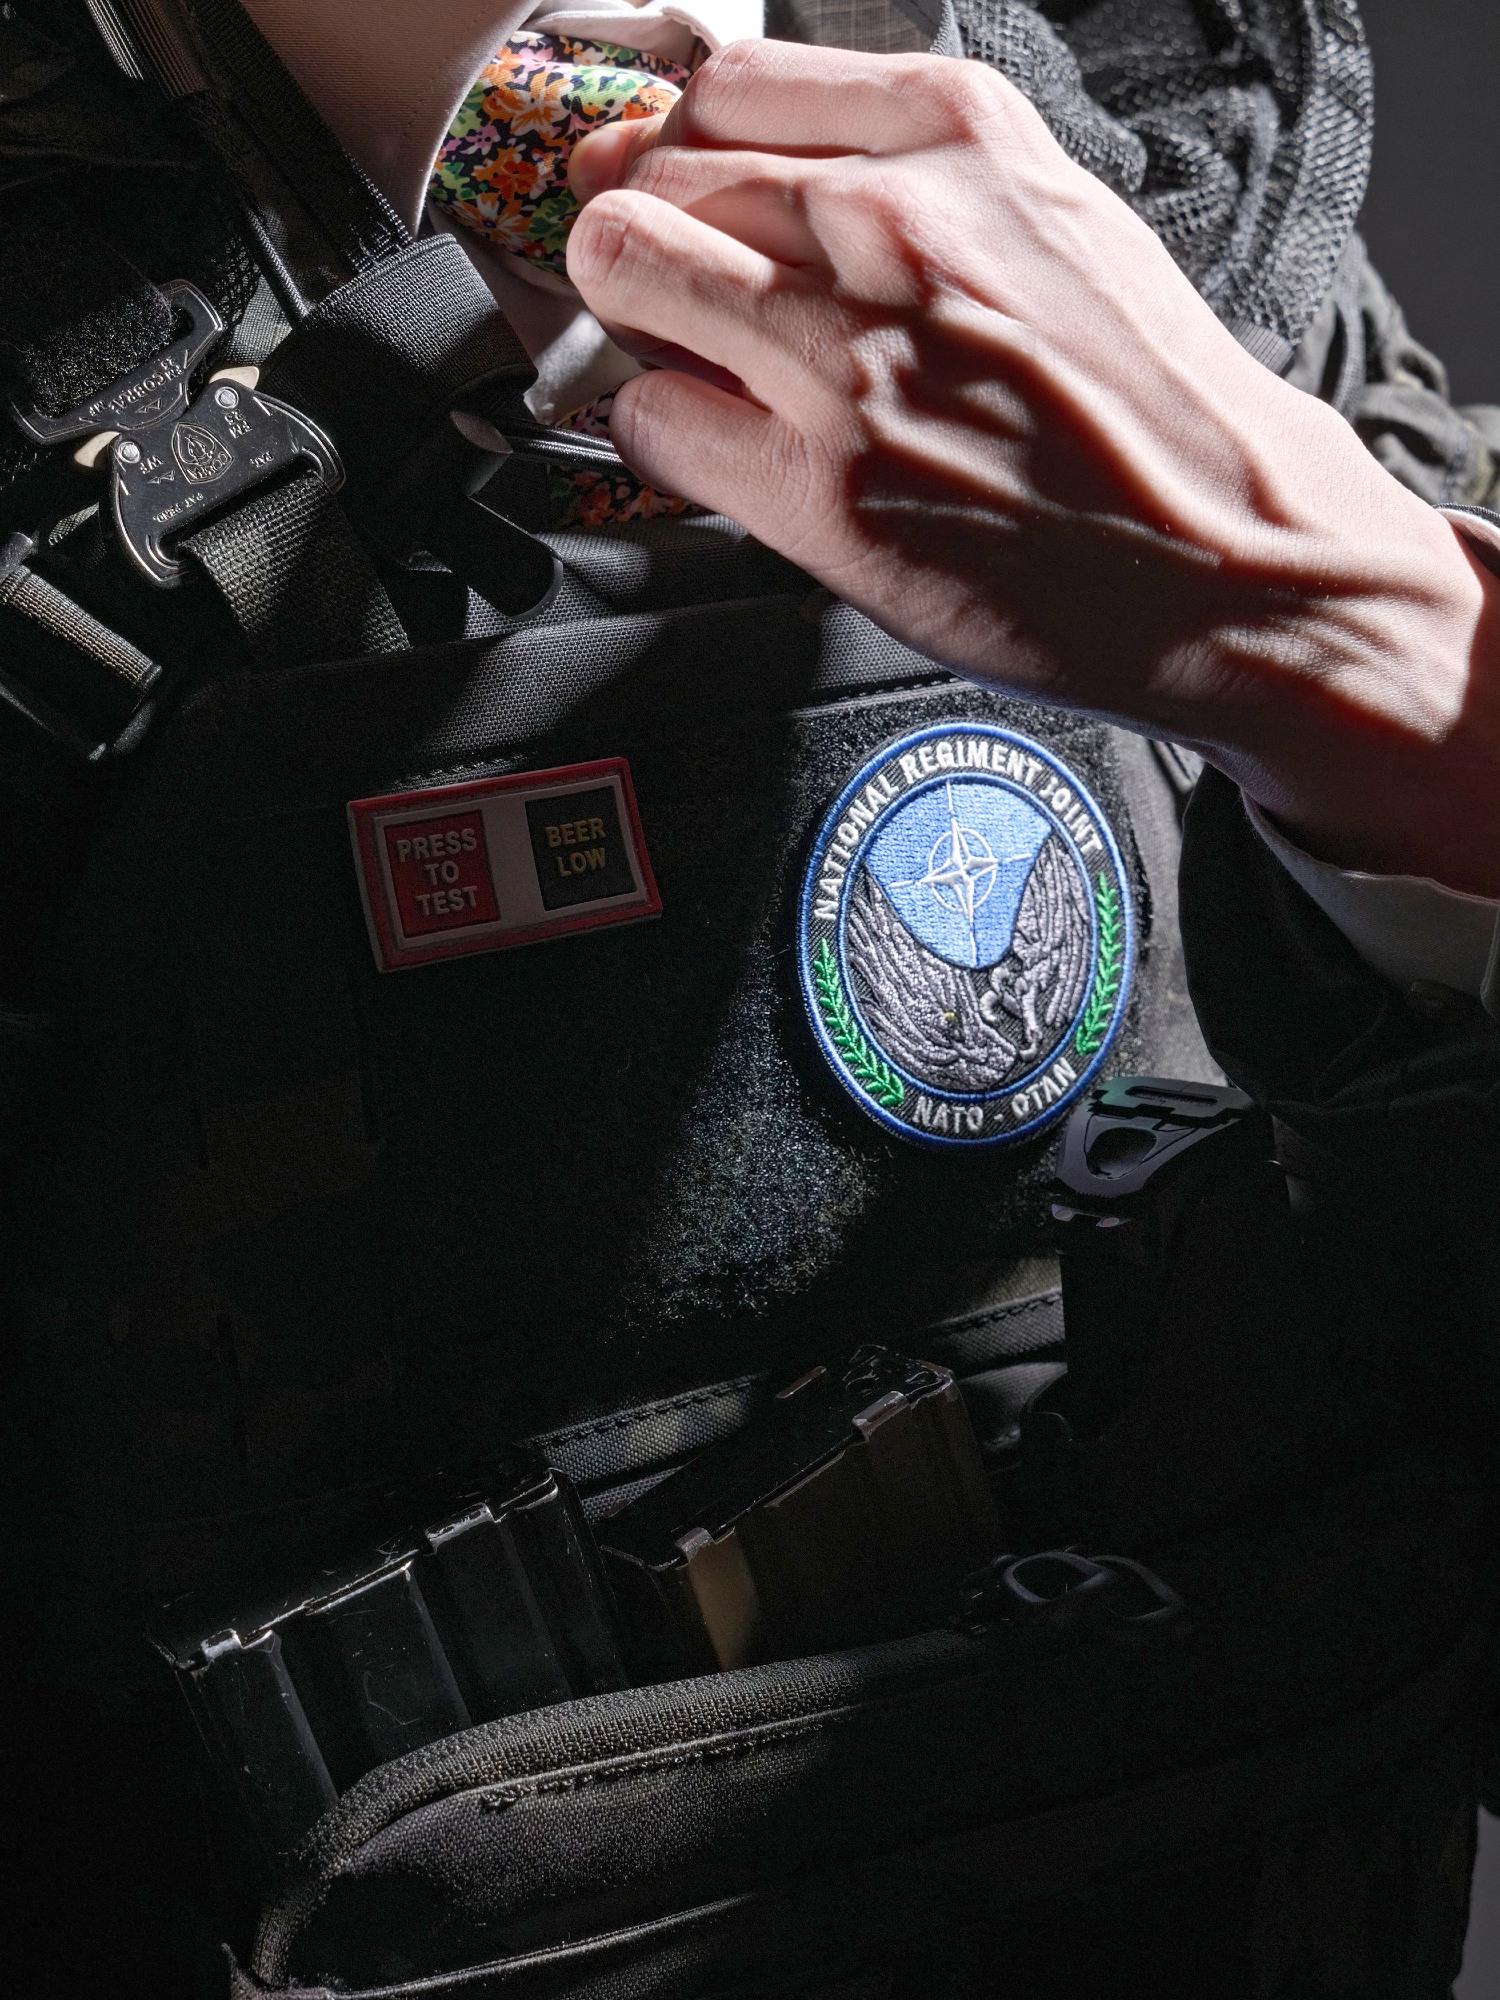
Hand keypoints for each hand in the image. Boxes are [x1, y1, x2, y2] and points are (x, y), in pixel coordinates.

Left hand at [566, 42, 1499, 894]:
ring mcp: (850, 351)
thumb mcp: (1050, 222)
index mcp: (958, 131)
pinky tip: (727, 454)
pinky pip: (648, 418)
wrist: (1237, 553)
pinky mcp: (824, 485)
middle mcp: (894, 219)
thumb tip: (752, 186)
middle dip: (645, 237)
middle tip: (678, 305)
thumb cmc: (1147, 407)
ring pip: (622, 269)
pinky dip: (661, 433)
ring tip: (697, 373)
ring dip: (634, 324)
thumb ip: (910, 184)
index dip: (683, 156)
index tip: (687, 204)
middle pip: (655, 171)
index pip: (722, 85)